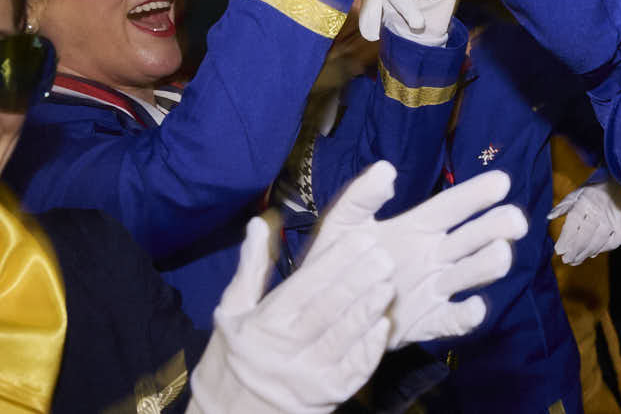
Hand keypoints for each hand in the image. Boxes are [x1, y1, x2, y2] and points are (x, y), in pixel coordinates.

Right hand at [187, 216, 392, 413]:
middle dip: (359, 280)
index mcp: (263, 325)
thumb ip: (250, 268)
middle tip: (384, 255)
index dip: (335, 262)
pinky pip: (355, 369)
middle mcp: (285, 352)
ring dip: (369, 309)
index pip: (305, 287)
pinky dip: (371, 347)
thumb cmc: (233, 357)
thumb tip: (258, 223)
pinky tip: (384, 324)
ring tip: (388, 283)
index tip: (361, 238)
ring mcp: (308, 377)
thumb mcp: (232, 312)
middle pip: (328, 309)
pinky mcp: (327, 397)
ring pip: (344, 338)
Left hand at [306, 161, 527, 348]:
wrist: (325, 315)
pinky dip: (468, 315)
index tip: (502, 181)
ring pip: (472, 273)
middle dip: (496, 227)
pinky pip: (454, 319)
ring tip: (500, 254)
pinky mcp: (429, 322)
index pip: (453, 206)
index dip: (476, 193)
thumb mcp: (342, 227)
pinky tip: (474, 307)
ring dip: (488, 264)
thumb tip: (386, 168)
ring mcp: (435, 289)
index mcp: (417, 228)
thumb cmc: (337, 264)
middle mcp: (434, 256)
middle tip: (514, 220)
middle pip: (473, 238)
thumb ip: (361, 197)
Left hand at [547, 178, 620, 264]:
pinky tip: (592, 253)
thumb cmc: (599, 187)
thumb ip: (565, 205)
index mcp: (586, 201)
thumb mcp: (580, 191)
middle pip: (584, 236)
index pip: (573, 223)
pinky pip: (611, 243)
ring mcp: (613, 220)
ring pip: (596, 242)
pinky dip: (601, 250)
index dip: (566, 238)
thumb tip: (549, 217)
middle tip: (565, 260)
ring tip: (575, 261)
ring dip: (584, 254)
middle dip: (573, 251)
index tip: (559, 250)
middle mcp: (599, 211)